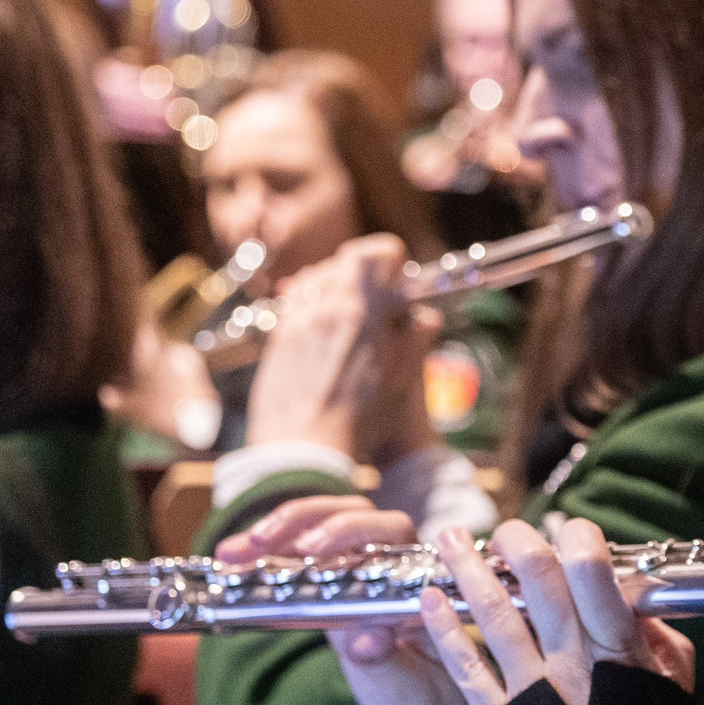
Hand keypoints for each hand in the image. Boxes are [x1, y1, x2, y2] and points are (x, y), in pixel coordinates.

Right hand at [217, 494, 470, 704]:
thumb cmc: (421, 694)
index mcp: (422, 581)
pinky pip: (301, 551)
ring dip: (277, 531)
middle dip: (303, 522)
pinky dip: (267, 552)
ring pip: (323, 525)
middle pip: (353, 515)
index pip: (393, 530)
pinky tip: (232, 559)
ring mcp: (362, 568)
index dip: (351, 531)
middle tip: (260, 544)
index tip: (310, 548)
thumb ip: (388, 662)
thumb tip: (367, 639)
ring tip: (233, 551)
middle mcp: (394, 563)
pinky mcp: (333, 579)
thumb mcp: (407, 685)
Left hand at [246, 235, 442, 466]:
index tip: (399, 271)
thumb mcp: (401, 385)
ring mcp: (295, 320)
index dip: (390, 257)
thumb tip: (427, 318)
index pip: (374, 253)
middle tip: (379, 293)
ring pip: (314, 278)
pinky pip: (293, 301)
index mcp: (360, 312)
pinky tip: (322, 329)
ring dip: (335, 284)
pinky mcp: (276, 337)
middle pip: (342, 261)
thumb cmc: (356, 423)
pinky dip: (310, 303)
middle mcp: (323, 306)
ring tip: (350, 311)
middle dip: (363, 270)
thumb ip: (415, 342)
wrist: (301, 451)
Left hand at [420, 519, 694, 704]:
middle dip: (518, 545)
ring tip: (450, 540)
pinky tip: (429, 600)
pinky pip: (466, 668)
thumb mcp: (674, 694)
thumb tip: (639, 603)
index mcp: (621, 654)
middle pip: (540, 585)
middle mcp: (574, 664)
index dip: (579, 542)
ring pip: (495, 616)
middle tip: (506, 530)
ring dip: (470, 572)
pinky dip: (444, 631)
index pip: (596, 577)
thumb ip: (660, 644)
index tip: (569, 528)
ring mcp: (533, 692)